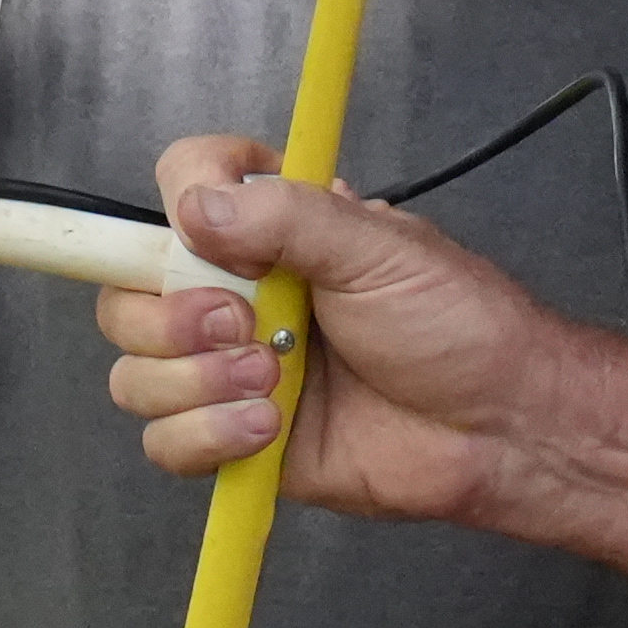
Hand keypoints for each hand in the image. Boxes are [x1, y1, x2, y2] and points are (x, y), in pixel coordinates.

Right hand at [94, 134, 580, 528]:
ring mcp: (230, 369)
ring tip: (273, 383)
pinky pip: (166, 442)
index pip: (182, 184)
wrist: (499, 428)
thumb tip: (196, 207)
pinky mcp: (236, 438)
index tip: (215, 231)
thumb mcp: (380, 249)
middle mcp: (238, 294)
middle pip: (128, 292)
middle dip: (173, 317)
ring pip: (136, 373)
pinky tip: (269, 428)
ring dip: (193, 381)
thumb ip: (286, 218)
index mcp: (271, 229)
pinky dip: (206, 436)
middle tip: (247, 326)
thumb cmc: (458, 326)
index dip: (181, 202)